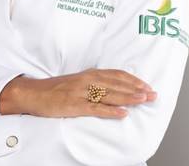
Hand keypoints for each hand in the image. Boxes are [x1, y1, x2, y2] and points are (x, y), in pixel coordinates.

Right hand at [0, 68, 156, 118]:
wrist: (36, 93)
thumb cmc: (58, 88)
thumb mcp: (78, 81)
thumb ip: (95, 82)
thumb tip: (114, 87)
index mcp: (90, 74)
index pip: (117, 75)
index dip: (133, 80)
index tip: (147, 85)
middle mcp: (88, 80)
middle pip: (117, 84)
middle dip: (136, 89)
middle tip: (153, 94)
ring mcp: (82, 93)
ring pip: (110, 95)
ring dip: (128, 98)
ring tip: (143, 100)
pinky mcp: (75, 105)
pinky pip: (95, 108)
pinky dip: (110, 111)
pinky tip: (122, 114)